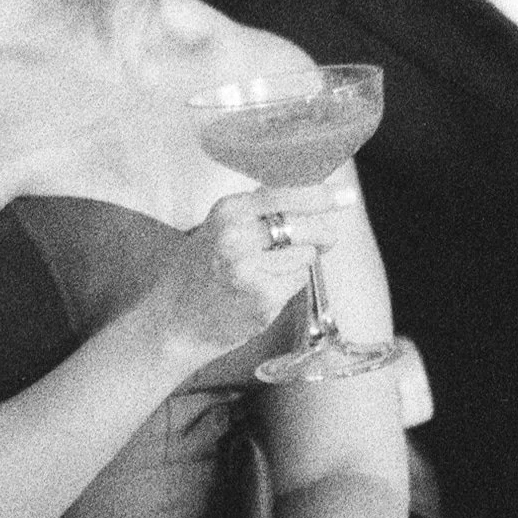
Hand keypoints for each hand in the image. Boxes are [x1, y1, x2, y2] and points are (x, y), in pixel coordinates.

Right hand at [150, 183, 350, 362]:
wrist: (173, 323)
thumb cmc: (196, 275)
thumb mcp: (217, 229)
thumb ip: (256, 213)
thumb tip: (309, 198)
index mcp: (227, 211)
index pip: (286, 193)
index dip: (321, 195)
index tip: (345, 195)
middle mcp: (238, 235)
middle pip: (307, 225)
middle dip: (322, 233)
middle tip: (324, 239)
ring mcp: (251, 268)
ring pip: (307, 254)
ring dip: (302, 261)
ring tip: (273, 270)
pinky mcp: (263, 298)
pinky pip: (299, 281)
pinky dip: (291, 284)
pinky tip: (267, 289)